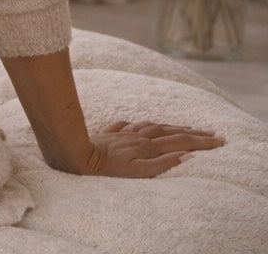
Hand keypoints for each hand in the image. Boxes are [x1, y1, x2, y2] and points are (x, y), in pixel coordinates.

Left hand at [81, 120, 224, 176]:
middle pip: (169, 131)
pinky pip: (128, 125)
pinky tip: (140, 124)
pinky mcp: (109, 133)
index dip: (201, 142)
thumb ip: (163, 163)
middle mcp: (138, 136)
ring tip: (183, 126)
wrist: (77, 157)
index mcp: (148, 146)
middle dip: (192, 132)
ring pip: (152, 125)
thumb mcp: (139, 172)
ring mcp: (123, 133)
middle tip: (211, 132)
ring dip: (170, 126)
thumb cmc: (108, 170)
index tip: (220, 140)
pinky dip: (140, 124)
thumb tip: (187, 155)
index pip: (181, 142)